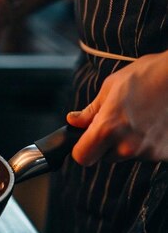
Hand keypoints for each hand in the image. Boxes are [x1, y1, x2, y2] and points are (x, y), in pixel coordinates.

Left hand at [67, 51, 167, 165]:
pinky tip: (153, 123)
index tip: (84, 140)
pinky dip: (147, 142)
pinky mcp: (165, 153)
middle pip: (105, 157)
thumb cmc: (149, 75)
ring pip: (126, 155)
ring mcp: (148, 151)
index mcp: (107, 129)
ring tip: (139, 117)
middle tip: (117, 121)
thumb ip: (91, 110)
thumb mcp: (111, 87)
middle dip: (105, 143)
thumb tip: (74, 120)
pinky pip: (147, 153)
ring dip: (127, 142)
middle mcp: (127, 145)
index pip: (82, 157)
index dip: (81, 149)